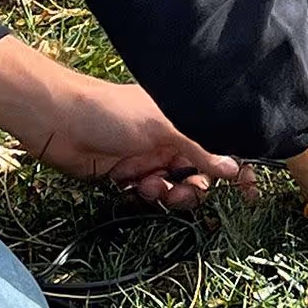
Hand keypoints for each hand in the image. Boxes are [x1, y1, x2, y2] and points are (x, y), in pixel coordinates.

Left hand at [0, 36, 242, 210]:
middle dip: (196, 186)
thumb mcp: (160, 126)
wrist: (59, 122)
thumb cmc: (110, 111)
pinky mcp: (125, 178)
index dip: (233, 166)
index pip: (216, 144)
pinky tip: (134, 187)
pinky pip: (149, 195)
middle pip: (199, 173)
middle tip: (184, 189)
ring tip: (154, 186)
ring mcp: (146, 159)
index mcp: (179, 119)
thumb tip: (234, 168)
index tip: (248, 191)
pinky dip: (147, 195)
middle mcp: (166, 139)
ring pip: (174, 188)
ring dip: (171, 193)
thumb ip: (197, 148)